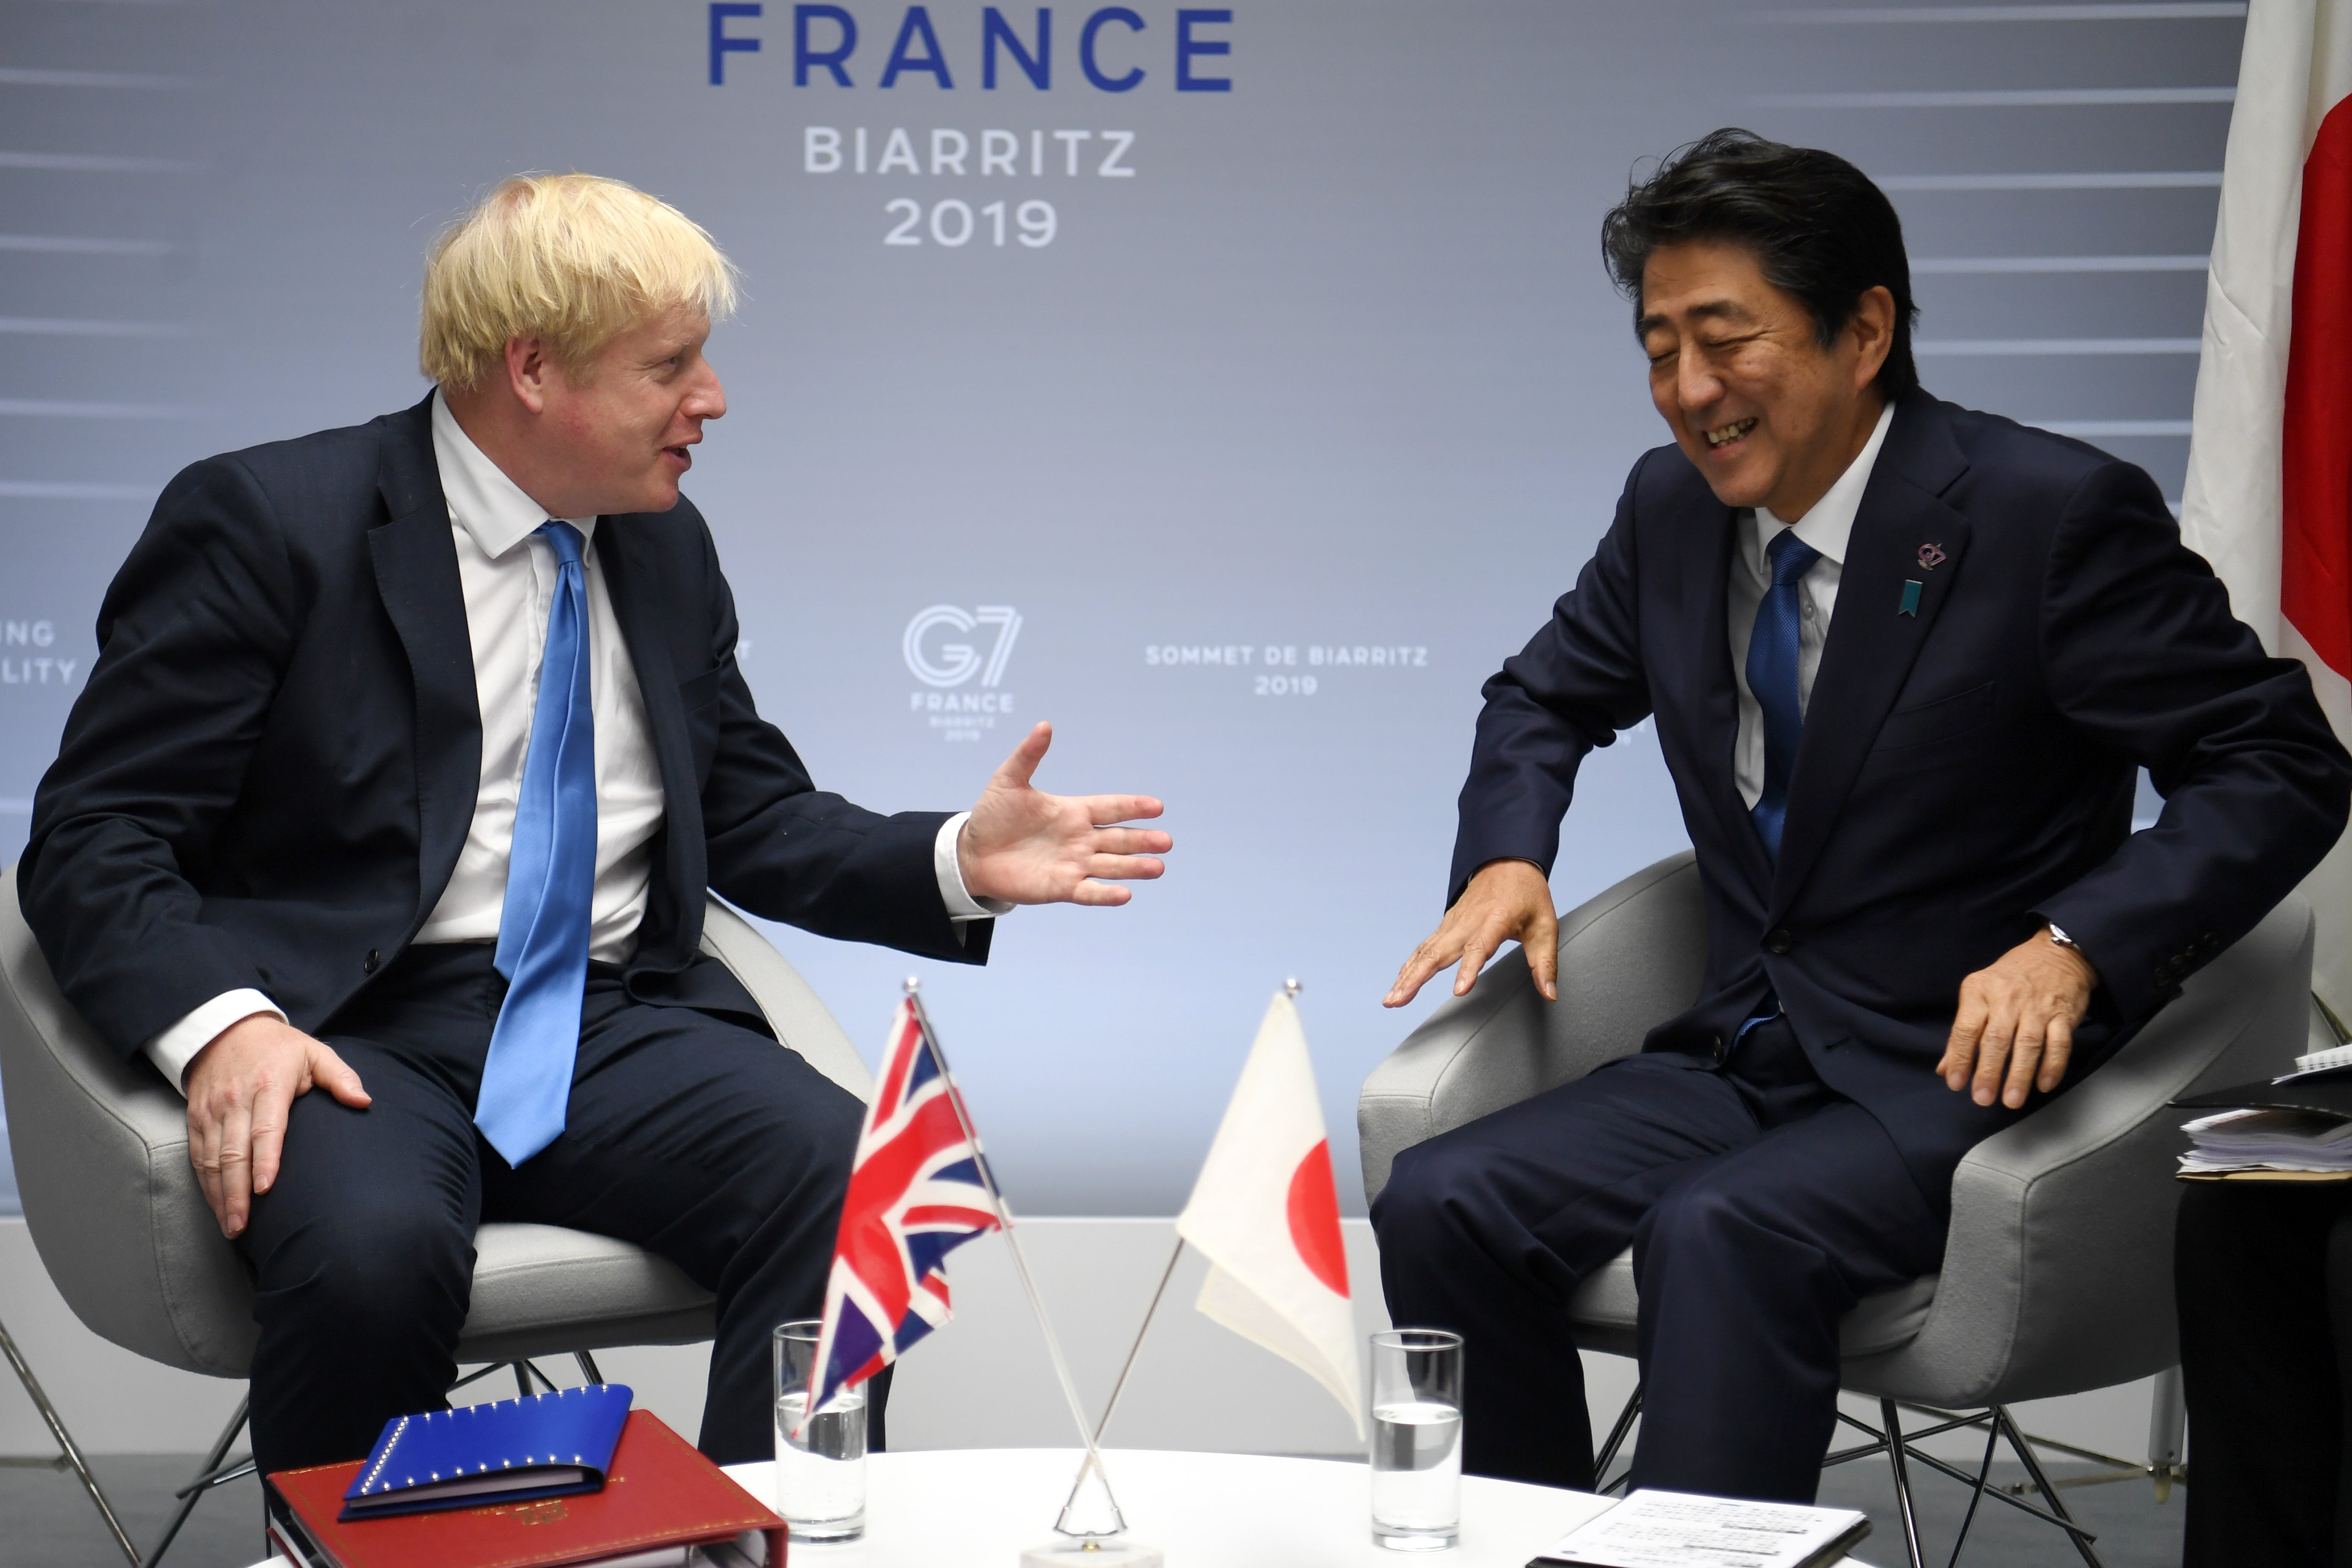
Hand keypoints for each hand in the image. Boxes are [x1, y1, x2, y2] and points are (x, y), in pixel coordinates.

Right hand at [184, 1014, 369, 1237]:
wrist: (226, 1030)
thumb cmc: (279, 1046)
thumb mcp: (314, 1052)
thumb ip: (340, 1077)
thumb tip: (364, 1101)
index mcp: (268, 1085)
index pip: (266, 1128)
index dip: (265, 1160)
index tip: (265, 1188)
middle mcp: (236, 1100)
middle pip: (234, 1152)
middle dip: (237, 1192)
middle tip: (243, 1225)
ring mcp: (212, 1111)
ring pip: (212, 1159)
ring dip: (219, 1195)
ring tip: (231, 1226)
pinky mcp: (196, 1118)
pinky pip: (198, 1155)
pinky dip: (205, 1183)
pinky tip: (216, 1205)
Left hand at [957, 721, 1170, 905]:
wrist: (973, 853)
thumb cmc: (992, 815)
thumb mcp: (1008, 781)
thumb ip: (1028, 756)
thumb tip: (1044, 725)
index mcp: (1074, 812)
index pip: (1111, 808)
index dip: (1133, 807)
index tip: (1157, 806)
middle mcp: (1080, 839)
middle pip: (1119, 839)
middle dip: (1143, 840)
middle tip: (1166, 842)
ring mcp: (1073, 864)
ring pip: (1111, 866)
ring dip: (1134, 867)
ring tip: (1158, 867)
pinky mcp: (1061, 888)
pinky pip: (1088, 892)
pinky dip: (1106, 894)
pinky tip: (1125, 895)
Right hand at [1384, 858, 1557, 1007]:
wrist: (1507, 862)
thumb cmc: (1527, 895)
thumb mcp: (1545, 926)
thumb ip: (1545, 963)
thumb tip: (1550, 994)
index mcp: (1493, 920)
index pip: (1478, 948)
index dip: (1468, 969)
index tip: (1458, 991)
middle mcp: (1467, 922)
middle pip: (1438, 952)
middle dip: (1416, 978)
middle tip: (1399, 999)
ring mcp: (1453, 923)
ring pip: (1425, 952)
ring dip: (1407, 975)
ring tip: (1392, 999)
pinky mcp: (1446, 926)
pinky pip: (1424, 948)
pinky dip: (1409, 965)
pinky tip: (1399, 982)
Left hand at [1937, 929, 2098, 1108]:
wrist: (2055, 955)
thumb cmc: (2009, 979)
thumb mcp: (1978, 994)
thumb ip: (1962, 1033)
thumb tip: (1945, 1069)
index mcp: (1979, 991)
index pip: (1966, 1028)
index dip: (1961, 1057)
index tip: (1956, 1083)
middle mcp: (2007, 998)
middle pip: (1996, 1039)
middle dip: (1989, 1072)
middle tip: (1983, 1098)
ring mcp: (2037, 1006)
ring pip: (2028, 1043)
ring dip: (2020, 1074)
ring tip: (2012, 1100)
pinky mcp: (2063, 1014)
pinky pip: (2059, 1043)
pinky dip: (2053, 1065)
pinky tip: (2044, 1085)